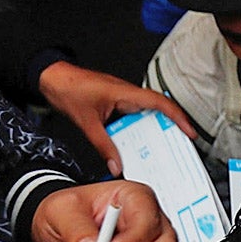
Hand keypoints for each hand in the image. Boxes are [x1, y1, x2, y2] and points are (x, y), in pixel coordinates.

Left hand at [36, 60, 198, 177]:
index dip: (178, 117)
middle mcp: (127, 93)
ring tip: (162, 147)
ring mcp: (122, 97)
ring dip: (155, 128)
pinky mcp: (116, 101)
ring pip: (147, 113)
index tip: (189, 132)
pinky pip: (134, 115)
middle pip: (159, 109)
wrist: (51, 77)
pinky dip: (140, 128)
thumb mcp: (87, 122)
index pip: (160, 103)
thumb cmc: (67, 88)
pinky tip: (137, 142)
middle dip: (173, 126)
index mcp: (125, 93)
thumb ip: (103, 146)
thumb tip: (116, 165)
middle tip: (181, 144)